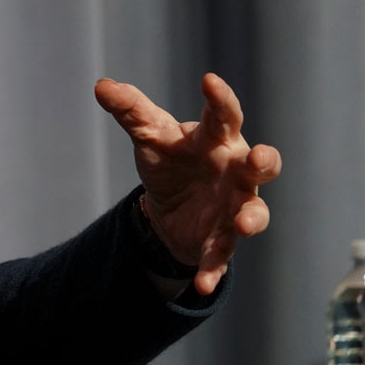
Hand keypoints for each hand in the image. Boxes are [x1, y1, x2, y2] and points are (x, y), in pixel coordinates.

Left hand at [94, 73, 281, 295]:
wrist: (169, 205)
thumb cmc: (171, 158)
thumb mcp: (148, 135)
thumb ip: (129, 110)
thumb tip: (101, 86)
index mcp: (217, 139)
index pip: (224, 115)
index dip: (220, 99)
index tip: (209, 81)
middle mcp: (235, 171)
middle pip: (260, 164)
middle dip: (263, 161)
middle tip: (258, 157)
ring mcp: (235, 206)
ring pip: (254, 212)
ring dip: (253, 218)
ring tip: (244, 224)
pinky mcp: (223, 239)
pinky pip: (223, 256)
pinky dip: (215, 270)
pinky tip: (202, 284)